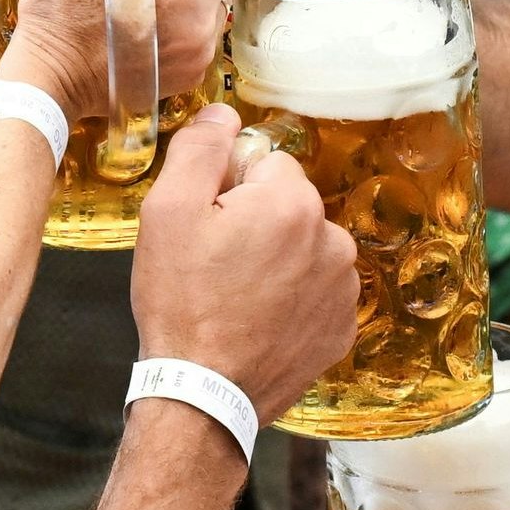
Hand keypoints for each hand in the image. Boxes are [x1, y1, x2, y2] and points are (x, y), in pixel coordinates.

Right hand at [130, 109, 358, 415]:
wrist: (203, 394)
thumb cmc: (181, 303)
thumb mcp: (167, 212)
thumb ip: (200, 148)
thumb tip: (224, 114)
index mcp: (293, 202)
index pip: (264, 163)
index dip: (228, 190)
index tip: (208, 227)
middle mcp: (332, 239)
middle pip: (287, 206)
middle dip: (256, 225)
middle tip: (216, 266)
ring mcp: (343, 288)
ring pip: (304, 249)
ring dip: (276, 263)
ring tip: (236, 298)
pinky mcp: (342, 328)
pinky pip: (315, 293)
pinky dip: (291, 301)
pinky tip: (258, 321)